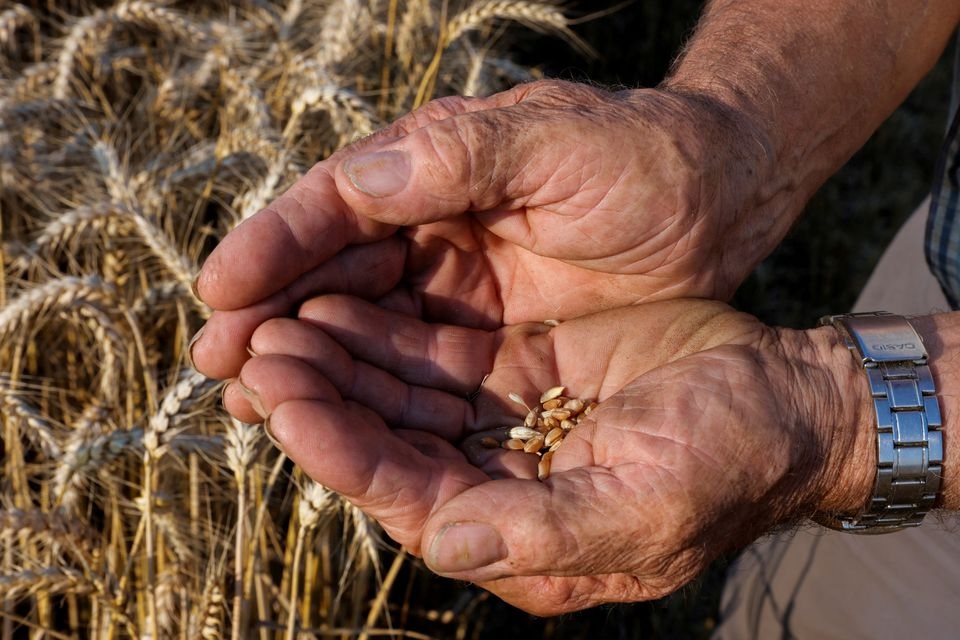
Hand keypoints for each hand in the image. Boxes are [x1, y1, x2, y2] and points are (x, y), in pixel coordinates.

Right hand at [191, 80, 781, 379]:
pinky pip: (408, 359)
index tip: (221, 290)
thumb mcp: (562, 145)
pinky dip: (364, 382)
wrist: (718, 202)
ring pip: (360, 319)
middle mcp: (429, 219)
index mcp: (437, 162)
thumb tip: (360, 174)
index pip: (338, 203)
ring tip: (245, 397)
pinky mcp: (481, 330)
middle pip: (333, 268)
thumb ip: (465, 158)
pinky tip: (325, 410)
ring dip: (304, 355)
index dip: (276, 245)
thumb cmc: (646, 159)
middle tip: (215, 361)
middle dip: (272, 312)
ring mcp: (452, 279)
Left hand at [227, 297, 873, 614]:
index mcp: (523, 540)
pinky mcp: (515, 375)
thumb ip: (547, 533)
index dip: (342, 452)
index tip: (283, 401)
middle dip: (322, 400)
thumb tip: (443, 543)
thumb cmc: (734, 457)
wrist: (785, 397)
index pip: (409, 497)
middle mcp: (498, 491)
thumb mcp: (653, 503)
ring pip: (398, 399)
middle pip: (387, 446)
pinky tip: (343, 301)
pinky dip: (386, 335)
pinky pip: (433, 358)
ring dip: (342, 361)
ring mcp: (502, 429)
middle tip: (260, 346)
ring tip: (283, 318)